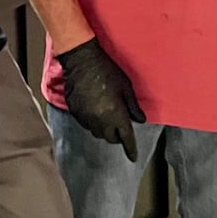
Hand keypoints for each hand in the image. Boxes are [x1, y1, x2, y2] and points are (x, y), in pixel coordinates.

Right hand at [56, 38, 144, 161]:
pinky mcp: (75, 113)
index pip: (126, 138)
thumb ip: (133, 106)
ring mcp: (86, 118)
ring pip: (98, 133)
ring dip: (104, 129)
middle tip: (120, 126)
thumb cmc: (106, 71)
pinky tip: (94, 111)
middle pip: (111, 138)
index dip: (131, 149)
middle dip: (117, 136)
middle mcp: (100, 121)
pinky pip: (86, 125)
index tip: (133, 157)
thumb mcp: (125, 86)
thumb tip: (140, 120)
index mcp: (116, 115)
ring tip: (107, 117)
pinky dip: (92, 122)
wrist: (81, 60)